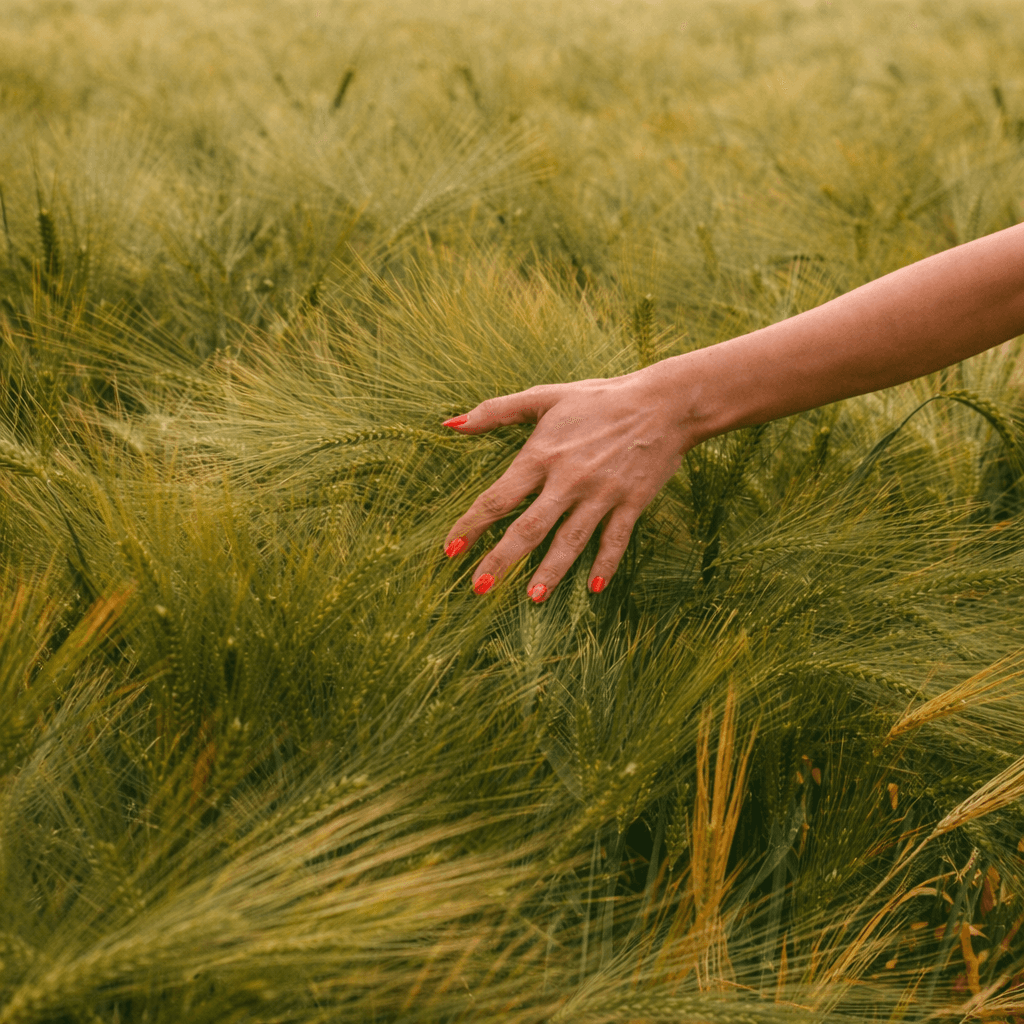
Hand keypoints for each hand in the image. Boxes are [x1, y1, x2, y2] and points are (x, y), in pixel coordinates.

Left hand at [440, 370, 694, 600]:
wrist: (664, 402)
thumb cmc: (600, 399)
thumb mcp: (545, 397)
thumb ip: (496, 412)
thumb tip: (450, 424)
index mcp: (542, 455)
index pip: (498, 498)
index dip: (471, 526)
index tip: (451, 550)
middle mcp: (568, 479)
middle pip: (528, 527)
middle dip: (502, 560)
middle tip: (480, 587)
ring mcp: (601, 494)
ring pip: (571, 540)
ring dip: (551, 570)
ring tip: (533, 597)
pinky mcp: (631, 503)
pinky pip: (615, 540)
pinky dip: (605, 564)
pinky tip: (594, 588)